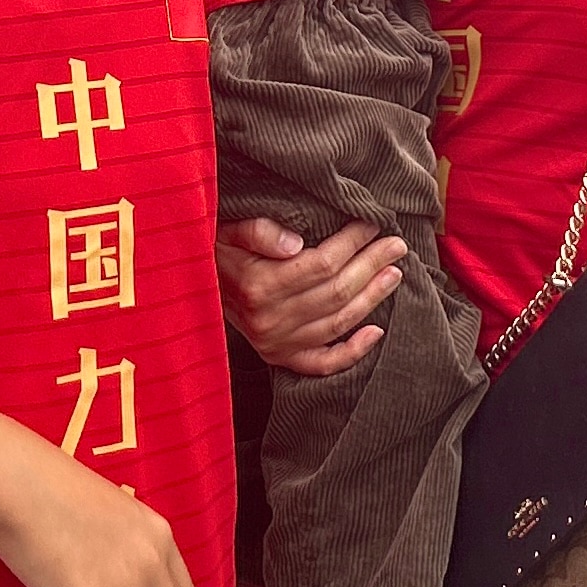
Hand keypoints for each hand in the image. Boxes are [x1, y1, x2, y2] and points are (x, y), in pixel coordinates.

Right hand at [218, 217, 402, 375]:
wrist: (189, 288)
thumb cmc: (214, 251)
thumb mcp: (228, 231)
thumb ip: (260, 232)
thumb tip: (296, 243)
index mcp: (259, 285)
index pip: (322, 263)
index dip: (353, 242)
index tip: (371, 223)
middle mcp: (269, 319)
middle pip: (337, 291)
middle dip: (371, 265)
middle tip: (396, 245)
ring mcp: (276, 343)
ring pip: (338, 322)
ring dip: (372, 297)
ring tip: (393, 273)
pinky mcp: (278, 357)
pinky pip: (322, 363)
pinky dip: (352, 352)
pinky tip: (376, 332)